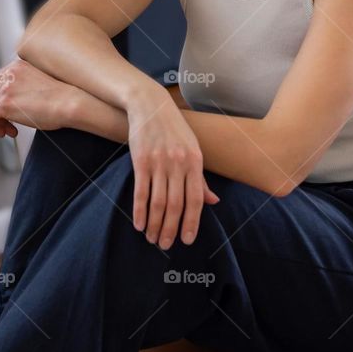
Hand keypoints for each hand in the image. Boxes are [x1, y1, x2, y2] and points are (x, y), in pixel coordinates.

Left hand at [0, 57, 76, 136]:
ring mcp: (6, 88)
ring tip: (14, 130)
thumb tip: (10, 103)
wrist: (70, 103)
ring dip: (0, 121)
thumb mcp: (38, 83)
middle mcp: (9, 74)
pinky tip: (9, 133)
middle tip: (8, 122)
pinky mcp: (4, 104)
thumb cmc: (62, 98)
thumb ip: (21, 86)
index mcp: (17, 66)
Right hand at [127, 88, 219, 249]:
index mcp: (195, 162)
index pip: (196, 199)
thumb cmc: (174, 130)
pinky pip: (141, 192)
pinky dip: (140, 211)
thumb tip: (213, 202)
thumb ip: (200, 178)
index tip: (188, 240)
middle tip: (166, 245)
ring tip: (153, 239)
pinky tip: (139, 224)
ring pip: (158, 202)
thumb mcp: (193, 150)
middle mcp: (178, 164)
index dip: (192, 222)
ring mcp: (159, 162)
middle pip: (175, 205)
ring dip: (155, 224)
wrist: (150, 106)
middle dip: (171, 229)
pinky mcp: (141, 161)